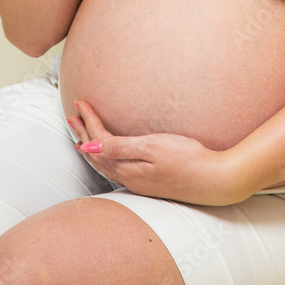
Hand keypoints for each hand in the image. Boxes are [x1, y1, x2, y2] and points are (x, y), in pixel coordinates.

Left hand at [68, 99, 246, 205]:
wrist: (213, 180)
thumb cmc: (186, 159)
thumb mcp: (152, 148)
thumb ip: (119, 148)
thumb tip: (87, 148)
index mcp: (126, 168)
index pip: (98, 142)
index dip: (88, 122)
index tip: (80, 102)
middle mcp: (128, 178)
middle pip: (97, 155)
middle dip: (83, 134)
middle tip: (72, 117)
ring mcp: (138, 182)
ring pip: (105, 164)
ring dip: (92, 147)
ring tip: (81, 137)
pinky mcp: (147, 182)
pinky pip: (116, 169)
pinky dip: (105, 158)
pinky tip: (109, 156)